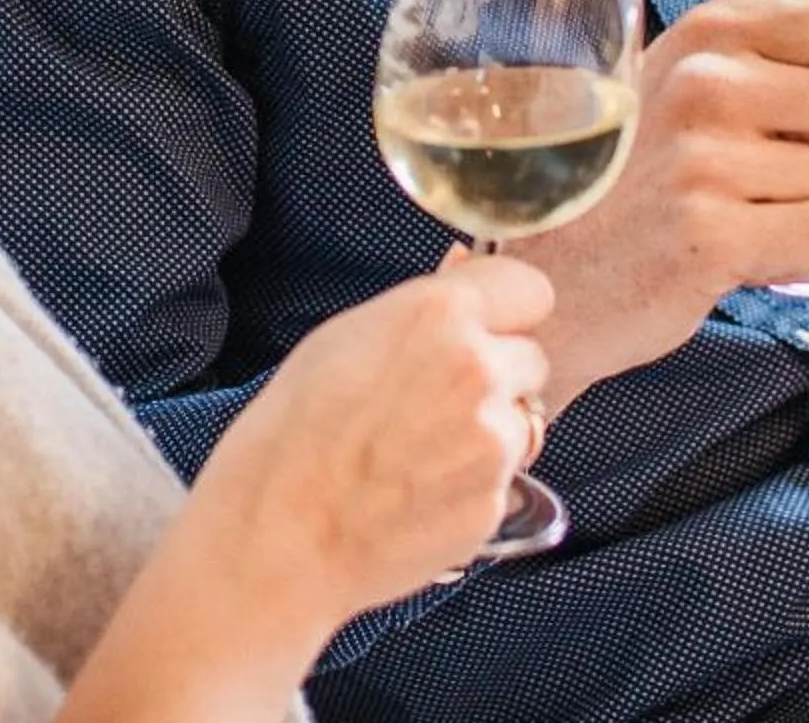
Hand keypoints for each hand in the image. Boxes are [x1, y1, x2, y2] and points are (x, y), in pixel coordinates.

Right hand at [187, 253, 553, 624]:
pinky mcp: (494, 503)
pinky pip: (503, 479)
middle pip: (532, 357)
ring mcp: (493, 442)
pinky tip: (415, 492)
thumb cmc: (290, 434)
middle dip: (499, 373)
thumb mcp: (342, 340)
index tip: (487, 326)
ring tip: (417, 454)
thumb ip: (420, 311)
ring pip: (522, 422)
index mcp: (438, 316)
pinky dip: (472, 484)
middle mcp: (478, 371)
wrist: (275, 537)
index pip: (528, 288)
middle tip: (438, 399)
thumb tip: (463, 272)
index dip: (505, 310)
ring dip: (489, 431)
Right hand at [513, 0, 808, 408]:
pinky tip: (749, 252)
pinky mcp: (706, 232)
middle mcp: (706, 78)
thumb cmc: (637, 174)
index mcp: (712, 28)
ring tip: (765, 214)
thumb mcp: (678, 70)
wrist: (554, 271)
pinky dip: (806, 254)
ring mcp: (702, 155)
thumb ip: (753, 27)